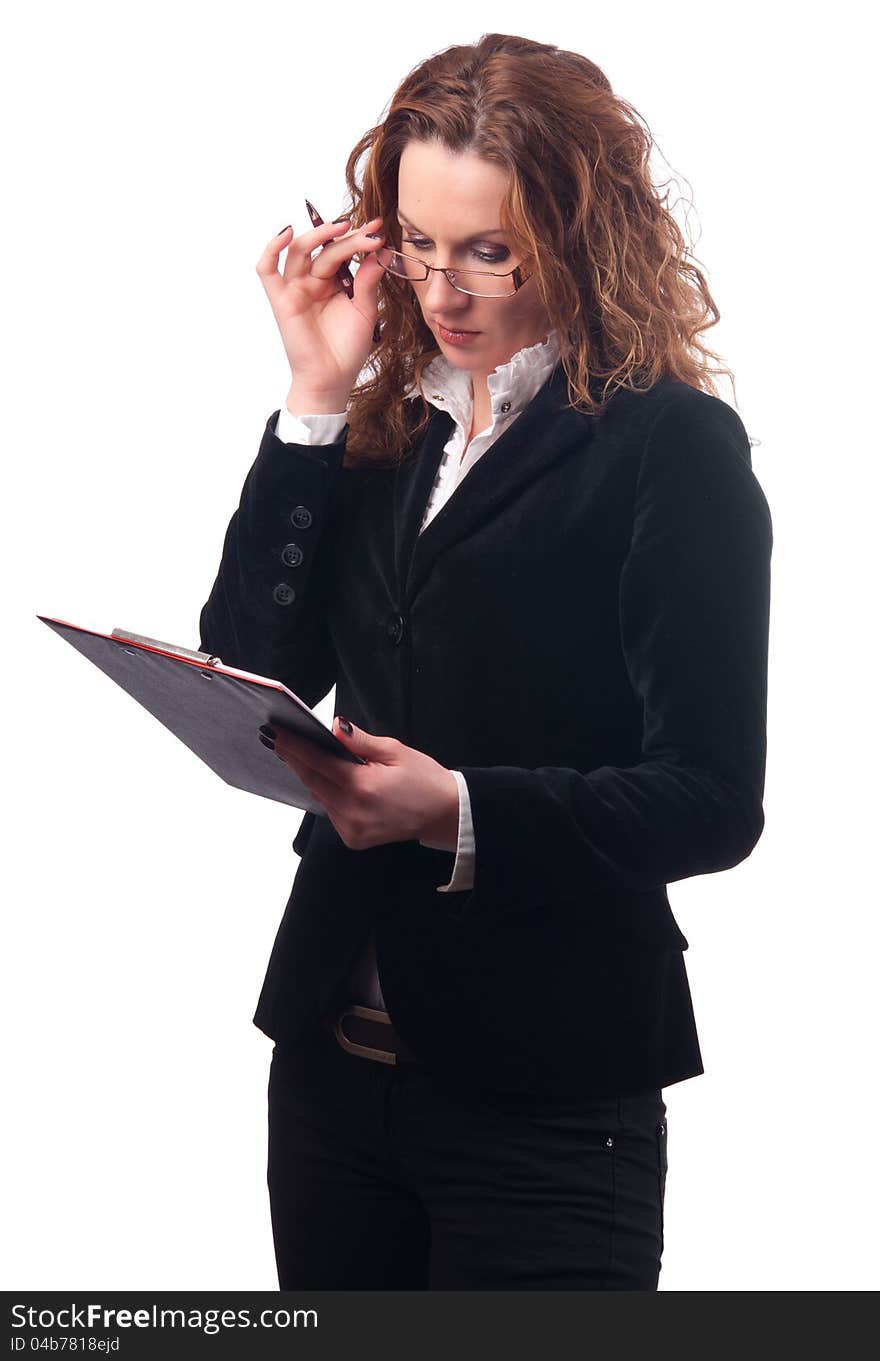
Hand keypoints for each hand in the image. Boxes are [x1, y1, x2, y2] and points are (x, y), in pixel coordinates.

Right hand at [255, 216, 386, 402]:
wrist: (332, 379)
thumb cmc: (347, 349)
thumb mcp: (365, 311)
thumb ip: (369, 281)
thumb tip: (380, 251)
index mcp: (334, 282)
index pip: (343, 251)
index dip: (359, 238)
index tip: (379, 229)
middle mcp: (313, 280)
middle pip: (325, 249)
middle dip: (347, 238)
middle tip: (368, 232)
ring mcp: (295, 288)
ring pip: (300, 251)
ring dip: (318, 235)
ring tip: (340, 228)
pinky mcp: (280, 300)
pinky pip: (267, 270)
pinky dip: (272, 249)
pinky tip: (286, 233)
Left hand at [264, 717, 459, 852]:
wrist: (445, 815)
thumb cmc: (425, 779)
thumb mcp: (395, 751)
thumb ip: (360, 741)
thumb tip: (334, 726)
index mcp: (362, 787)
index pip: (317, 761)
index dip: (293, 745)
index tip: (275, 731)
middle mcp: (352, 812)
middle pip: (312, 779)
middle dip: (295, 758)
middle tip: (280, 738)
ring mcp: (351, 829)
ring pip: (319, 795)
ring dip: (310, 775)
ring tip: (299, 754)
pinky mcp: (352, 839)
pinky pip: (330, 810)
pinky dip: (326, 793)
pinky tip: (328, 779)